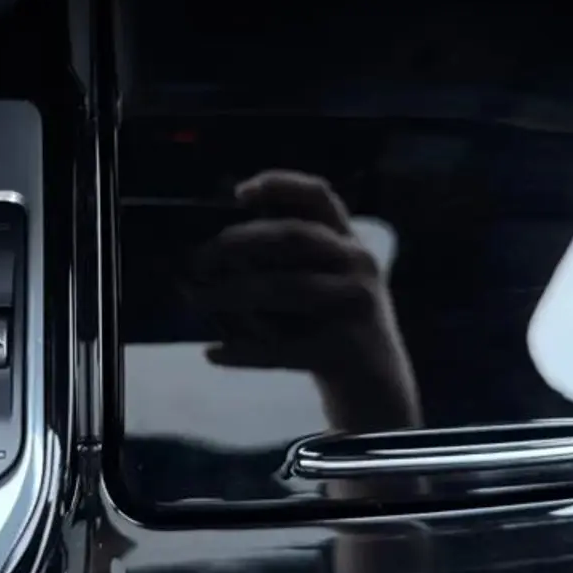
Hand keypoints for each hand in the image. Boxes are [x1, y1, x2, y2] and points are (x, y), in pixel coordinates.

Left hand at [195, 169, 419, 426]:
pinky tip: (212, 353)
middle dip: (238, 242)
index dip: (280, 184)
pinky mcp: (345, 349)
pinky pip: (283, 348)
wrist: (378, 388)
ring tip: (195, 300)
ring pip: (283, 288)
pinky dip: (243, 352)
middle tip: (198, 259)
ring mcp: (356, 306)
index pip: (319, 196)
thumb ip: (283, 260)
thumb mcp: (321, 282)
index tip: (239, 192)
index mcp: (349, 242)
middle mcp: (358, 265)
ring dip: (230, 293)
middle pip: (292, 236)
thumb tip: (215, 249)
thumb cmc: (332, 327)